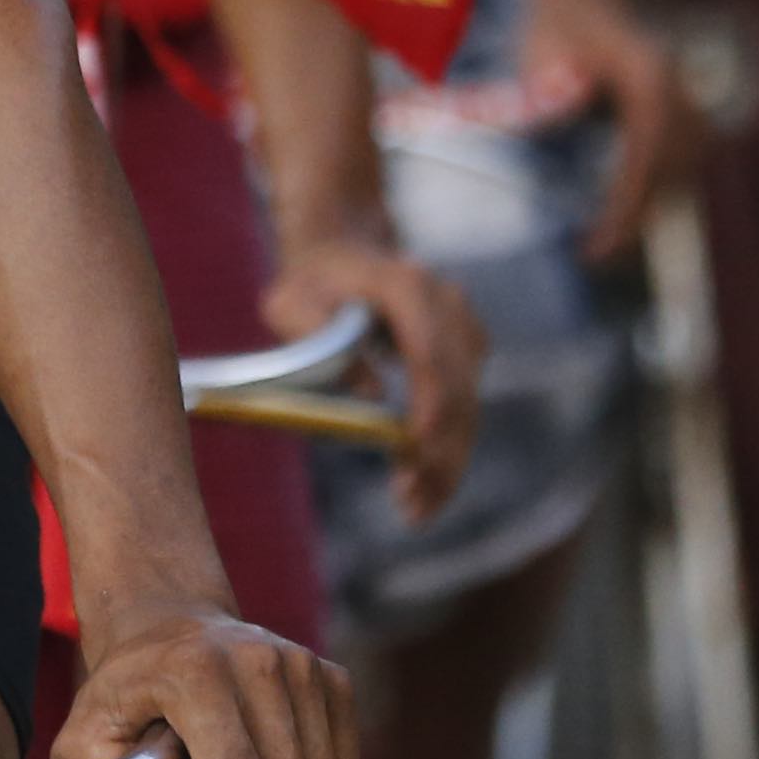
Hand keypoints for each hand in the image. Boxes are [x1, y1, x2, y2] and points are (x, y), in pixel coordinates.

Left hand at [262, 237, 483, 524]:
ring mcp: (464, 324)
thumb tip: (371, 393)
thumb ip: (319, 336)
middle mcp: (447, 301)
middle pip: (457, 387)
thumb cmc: (307, 283)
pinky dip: (451, 446)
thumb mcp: (290, 304)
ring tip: (418, 509)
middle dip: (439, 451)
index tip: (415, 452)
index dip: (429, 404)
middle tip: (413, 506)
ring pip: (469, 404)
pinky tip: (427, 484)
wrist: (340, 250)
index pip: (429, 352)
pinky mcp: (468, 349)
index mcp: (405, 285)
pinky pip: (466, 404)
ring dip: (449, 460)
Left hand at [520, 0, 697, 259]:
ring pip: (686, 165)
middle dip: (640, 215)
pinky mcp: (681, 97)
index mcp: (649, 82)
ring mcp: (686, 92)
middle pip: (672, 171)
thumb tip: (557, 122)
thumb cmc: (555, 18)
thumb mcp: (541, 52)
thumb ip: (548, 92)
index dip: (624, 210)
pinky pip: (685, 151)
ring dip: (656, 199)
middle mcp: (678, 89)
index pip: (644, 162)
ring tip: (613, 234)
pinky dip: (665, 179)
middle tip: (600, 253)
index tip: (600, 245)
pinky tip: (633, 200)